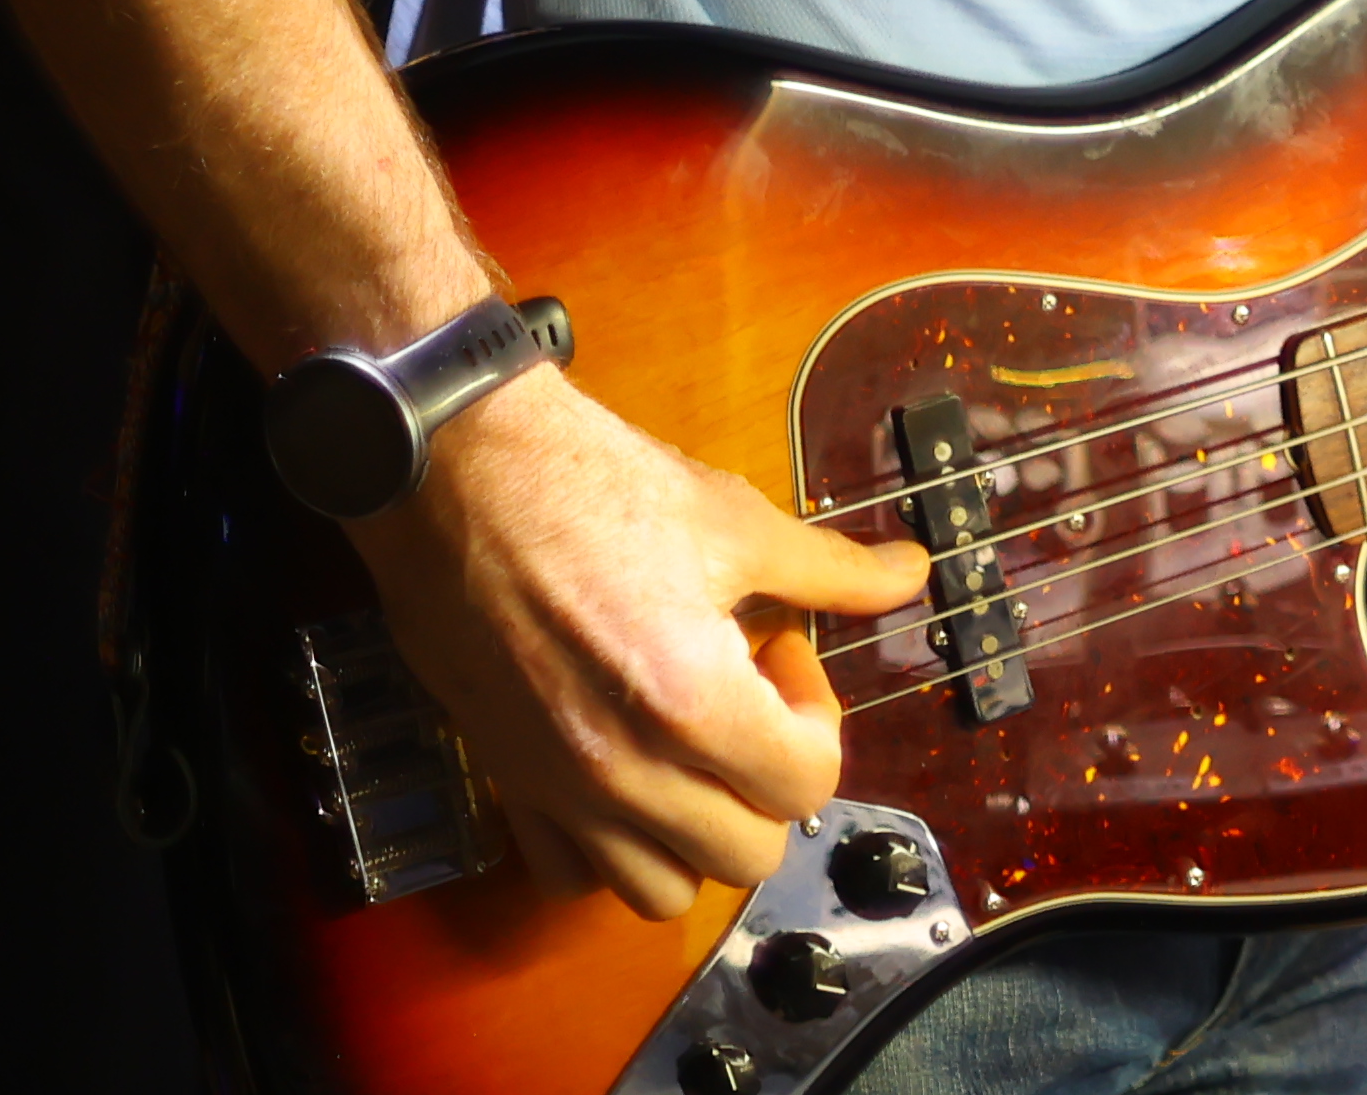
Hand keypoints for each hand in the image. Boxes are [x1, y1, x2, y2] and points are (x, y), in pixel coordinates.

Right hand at [343, 371, 936, 918]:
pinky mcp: (507, 783)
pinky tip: (624, 768)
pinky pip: (570, 874)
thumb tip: (908, 574)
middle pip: (748, 855)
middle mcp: (625, 771)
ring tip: (690, 744)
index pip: (808, 787)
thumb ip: (832, 570)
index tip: (782, 652)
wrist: (457, 476)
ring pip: (660, 891)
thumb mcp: (734, 520)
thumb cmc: (592, 487)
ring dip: (696, 833)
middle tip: (746, 697)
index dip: (818, 721)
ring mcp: (559, 788)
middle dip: (768, 783)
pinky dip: (610, 848)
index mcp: (692, 705)